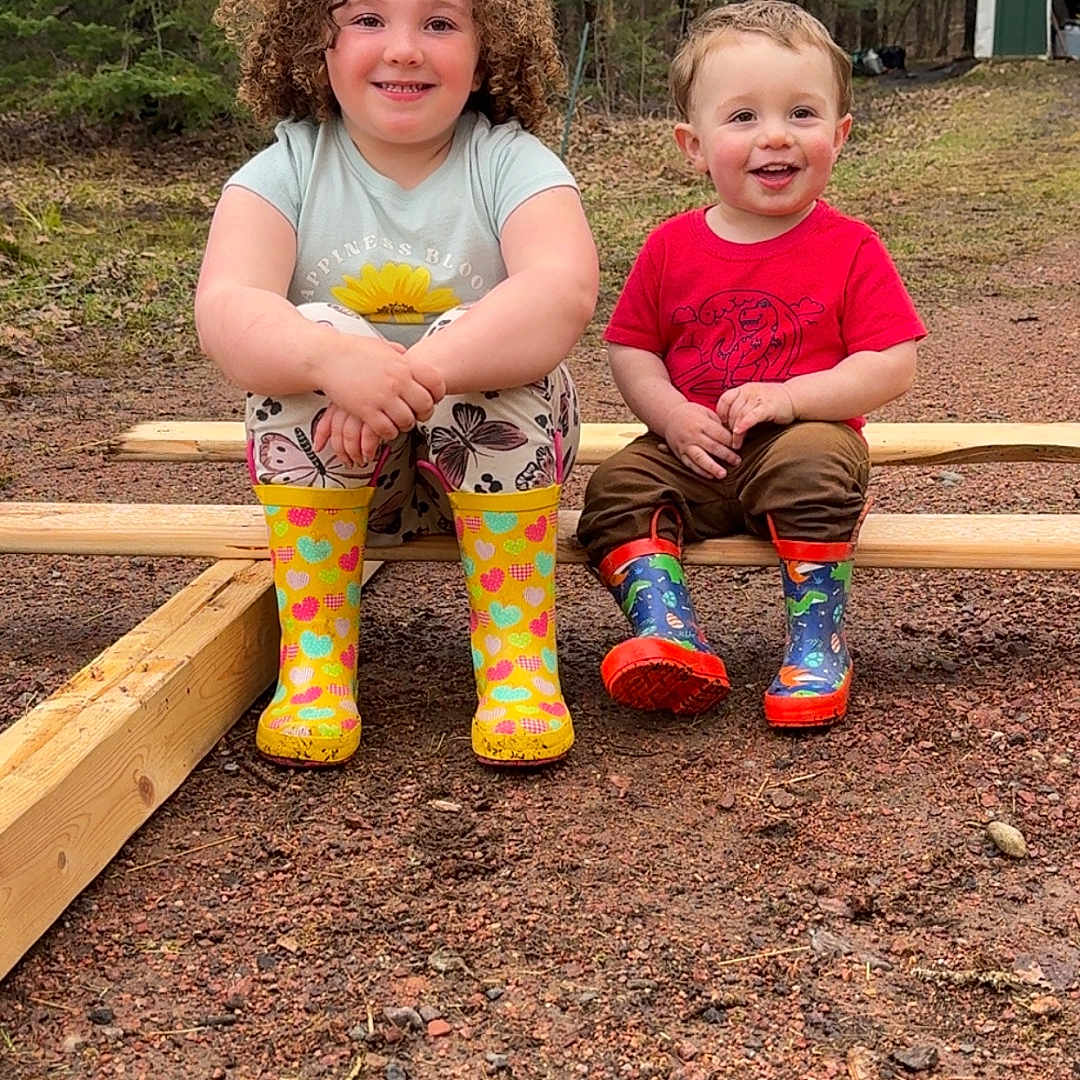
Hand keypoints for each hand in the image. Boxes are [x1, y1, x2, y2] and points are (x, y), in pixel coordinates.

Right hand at [314, 336, 444, 457]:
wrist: (326, 357)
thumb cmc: (351, 351)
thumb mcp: (382, 347)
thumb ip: (399, 354)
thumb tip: (408, 357)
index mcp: (403, 364)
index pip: (436, 382)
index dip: (438, 393)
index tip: (434, 398)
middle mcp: (396, 381)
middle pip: (425, 405)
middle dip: (423, 412)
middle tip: (417, 414)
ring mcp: (382, 397)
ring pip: (407, 421)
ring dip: (404, 423)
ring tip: (398, 420)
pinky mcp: (366, 410)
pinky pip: (387, 429)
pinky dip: (388, 431)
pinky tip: (384, 426)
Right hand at [662, 400, 740, 480]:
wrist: (669, 417)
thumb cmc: (692, 414)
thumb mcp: (706, 412)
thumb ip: (718, 424)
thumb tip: (734, 436)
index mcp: (701, 423)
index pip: (720, 434)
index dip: (731, 441)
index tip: (740, 446)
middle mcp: (693, 435)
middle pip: (712, 447)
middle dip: (726, 455)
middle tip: (737, 462)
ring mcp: (685, 446)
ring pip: (700, 458)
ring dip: (712, 467)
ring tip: (723, 474)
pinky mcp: (680, 454)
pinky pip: (690, 464)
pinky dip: (700, 471)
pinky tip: (710, 476)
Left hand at [715, 382, 795, 448]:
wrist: (796, 397)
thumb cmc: (773, 404)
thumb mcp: (753, 402)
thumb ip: (740, 409)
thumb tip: (725, 427)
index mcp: (743, 389)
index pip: (724, 400)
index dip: (721, 415)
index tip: (723, 427)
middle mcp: (748, 391)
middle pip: (731, 411)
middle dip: (728, 427)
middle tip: (729, 441)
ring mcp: (758, 398)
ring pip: (740, 415)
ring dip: (736, 432)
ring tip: (736, 444)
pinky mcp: (767, 407)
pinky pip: (751, 416)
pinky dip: (743, 425)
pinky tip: (738, 433)